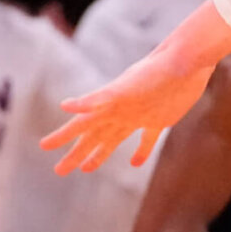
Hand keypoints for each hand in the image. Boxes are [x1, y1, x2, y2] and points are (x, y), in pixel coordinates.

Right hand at [41, 48, 215, 173]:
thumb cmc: (156, 69)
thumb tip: (66, 105)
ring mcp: (140, 115)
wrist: (186, 61)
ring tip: (87, 168)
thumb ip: (97, 98)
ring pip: (114, 138)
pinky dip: (141, 151)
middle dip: (76, 153)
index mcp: (110, 105)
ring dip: (100, 153)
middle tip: (59, 171)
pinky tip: (135, 164)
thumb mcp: (124, 87)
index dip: (62, 136)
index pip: (81, 124)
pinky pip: (148, 139)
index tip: (44, 146)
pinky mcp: (161, 118)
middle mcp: (121, 111)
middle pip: (93, 136)